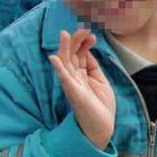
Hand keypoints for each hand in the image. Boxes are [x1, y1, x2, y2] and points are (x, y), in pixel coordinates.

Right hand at [48, 28, 115, 149]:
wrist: (102, 127)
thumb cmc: (101, 106)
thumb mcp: (101, 81)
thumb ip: (93, 66)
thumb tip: (88, 49)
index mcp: (82, 73)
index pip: (80, 53)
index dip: (85, 43)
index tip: (92, 35)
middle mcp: (74, 76)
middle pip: (72, 54)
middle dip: (76, 40)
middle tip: (83, 29)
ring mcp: (71, 83)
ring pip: (65, 62)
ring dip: (65, 48)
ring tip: (65, 34)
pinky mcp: (72, 91)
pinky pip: (63, 78)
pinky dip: (59, 68)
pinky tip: (54, 58)